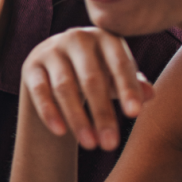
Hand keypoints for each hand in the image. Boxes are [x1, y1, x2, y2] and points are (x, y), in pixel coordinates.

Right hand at [21, 26, 155, 150]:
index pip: (119, 64)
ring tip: (90, 145)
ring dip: (78, 119)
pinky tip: (61, 133)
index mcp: (105, 37)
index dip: (127, 89)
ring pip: (65, 88)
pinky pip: (40, 92)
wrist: (55, 65)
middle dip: (102, 113)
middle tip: (110, 145)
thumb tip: (150, 95)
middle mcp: (77, 38)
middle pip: (91, 79)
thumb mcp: (116, 76)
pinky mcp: (31, 66)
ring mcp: (51, 50)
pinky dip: (50, 113)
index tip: (133, 116)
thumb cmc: (97, 71)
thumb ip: (133, 84)